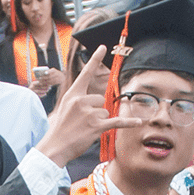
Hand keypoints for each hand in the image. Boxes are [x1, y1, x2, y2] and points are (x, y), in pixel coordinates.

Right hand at [32, 47, 137, 165]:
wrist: (55, 147)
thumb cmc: (60, 129)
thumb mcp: (65, 109)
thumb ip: (79, 102)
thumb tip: (99, 102)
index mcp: (73, 95)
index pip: (86, 73)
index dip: (94, 59)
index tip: (102, 47)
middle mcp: (81, 101)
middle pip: (100, 100)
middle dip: (96, 111)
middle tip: (83, 122)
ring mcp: (89, 113)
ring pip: (106, 112)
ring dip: (100, 121)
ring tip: (85, 129)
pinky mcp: (97, 126)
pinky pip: (117, 121)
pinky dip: (128, 122)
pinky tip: (138, 121)